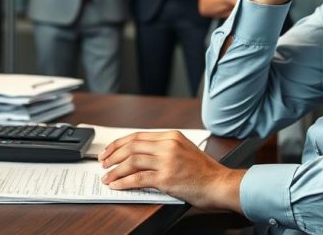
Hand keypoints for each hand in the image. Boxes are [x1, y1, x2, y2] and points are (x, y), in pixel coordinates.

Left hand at [99, 131, 245, 211]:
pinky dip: (123, 181)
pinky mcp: (166, 178)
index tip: (109, 151)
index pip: (137, 136)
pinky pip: (138, 178)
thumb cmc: (204, 171)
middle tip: (103, 163)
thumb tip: (140, 153)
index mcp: (171, 136)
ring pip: (132, 161)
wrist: (219, 183)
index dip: (119, 143)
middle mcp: (168, 145)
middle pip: (132, 146)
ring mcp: (167, 161)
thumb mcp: (184, 149)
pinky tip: (116, 185)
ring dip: (115, 170)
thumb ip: (164, 148)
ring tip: (107, 177)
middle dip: (113, 155)